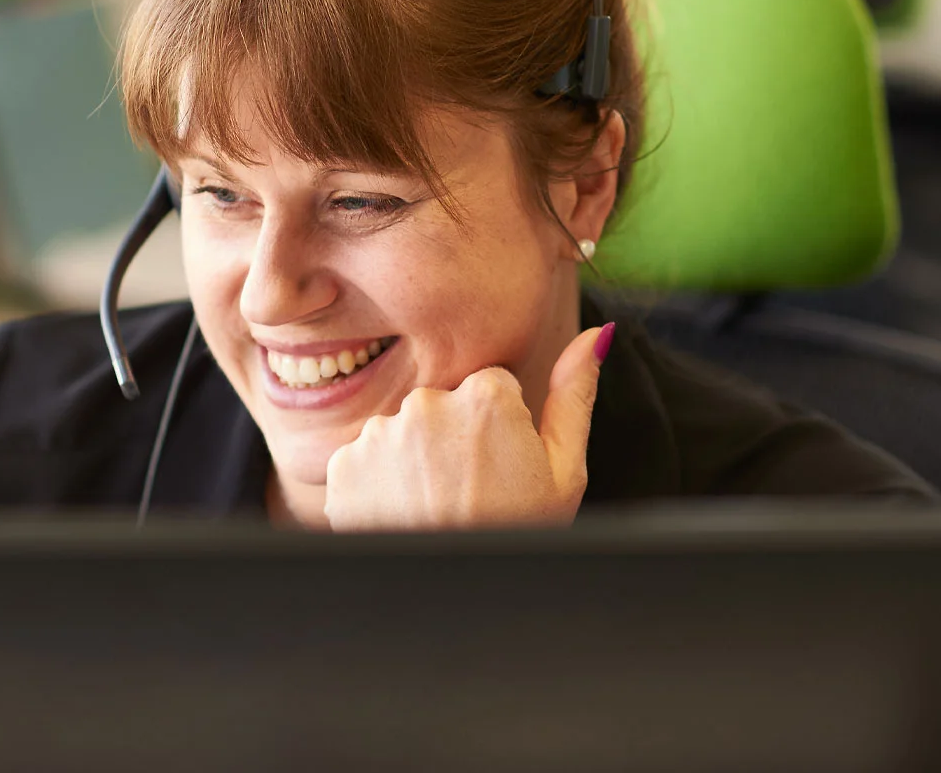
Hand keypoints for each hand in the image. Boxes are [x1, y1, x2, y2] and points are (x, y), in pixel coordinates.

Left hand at [323, 324, 610, 530]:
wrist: (454, 605)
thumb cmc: (518, 538)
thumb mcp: (564, 473)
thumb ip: (574, 395)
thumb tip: (597, 334)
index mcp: (488, 395)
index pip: (490, 388)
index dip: (498, 430)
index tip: (499, 468)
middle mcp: (428, 402)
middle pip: (444, 405)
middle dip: (453, 441)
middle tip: (468, 494)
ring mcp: (380, 433)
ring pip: (402, 432)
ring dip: (414, 462)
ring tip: (434, 509)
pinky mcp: (343, 465)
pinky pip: (364, 460)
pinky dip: (378, 485)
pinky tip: (402, 516)